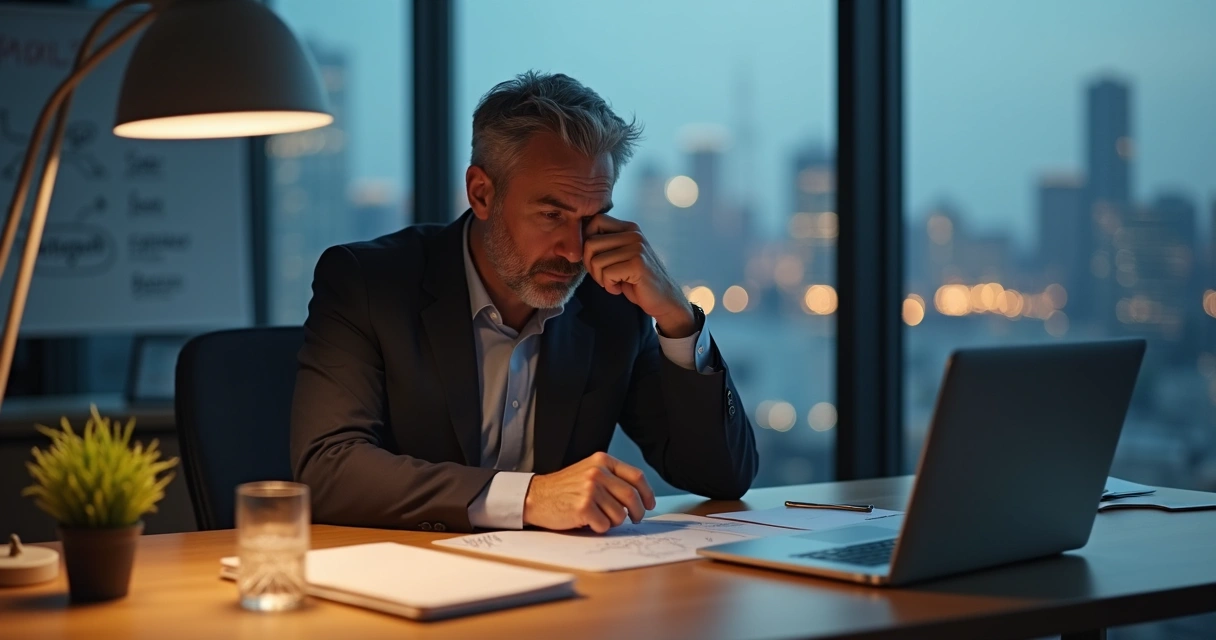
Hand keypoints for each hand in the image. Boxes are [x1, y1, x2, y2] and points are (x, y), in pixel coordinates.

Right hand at [523, 452, 656, 532]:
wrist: (535, 496)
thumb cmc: (564, 488)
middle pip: (632, 497)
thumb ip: (612, 478)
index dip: (647, 493)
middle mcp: (597, 472)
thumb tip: (639, 498)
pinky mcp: (583, 507)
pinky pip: (605, 525)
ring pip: (620, 514)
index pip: (636, 477)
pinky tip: (588, 521)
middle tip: (636, 519)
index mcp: (602, 461)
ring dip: (614, 521)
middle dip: (638, 512)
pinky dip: (600, 528)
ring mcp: (590, 489)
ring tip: (601, 518)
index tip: (650, 504)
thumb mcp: (589, 472)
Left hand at [583, 214, 695, 337]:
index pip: (596, 220)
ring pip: (596, 261)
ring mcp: (637, 247)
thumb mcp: (620, 256)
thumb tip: (576, 239)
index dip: (586, 240)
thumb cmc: (637, 280)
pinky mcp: (638, 264)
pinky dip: (609, 286)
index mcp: (629, 228)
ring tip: (614, 282)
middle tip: (603, 277)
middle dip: (590, 265)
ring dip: (600, 278)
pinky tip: (620, 288)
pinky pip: (607, 274)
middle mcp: (633, 233)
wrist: (664, 299)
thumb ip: (605, 245)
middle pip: (590, 243)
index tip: (594, 258)